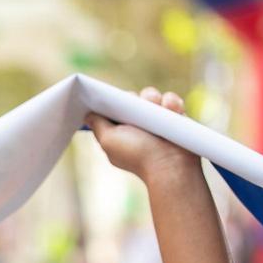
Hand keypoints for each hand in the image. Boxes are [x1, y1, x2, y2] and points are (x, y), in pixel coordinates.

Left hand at [84, 88, 199, 183]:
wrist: (170, 166)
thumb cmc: (137, 155)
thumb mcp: (109, 141)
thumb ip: (97, 125)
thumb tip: (88, 115)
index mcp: (120, 130)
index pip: (114, 107)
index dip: (114, 100)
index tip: (117, 98)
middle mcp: (137, 125)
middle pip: (132, 98)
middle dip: (135, 98)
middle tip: (139, 105)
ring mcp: (156, 121)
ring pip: (152, 96)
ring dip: (153, 97)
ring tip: (158, 108)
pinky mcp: (174, 118)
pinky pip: (170, 100)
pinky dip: (171, 102)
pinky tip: (172, 110)